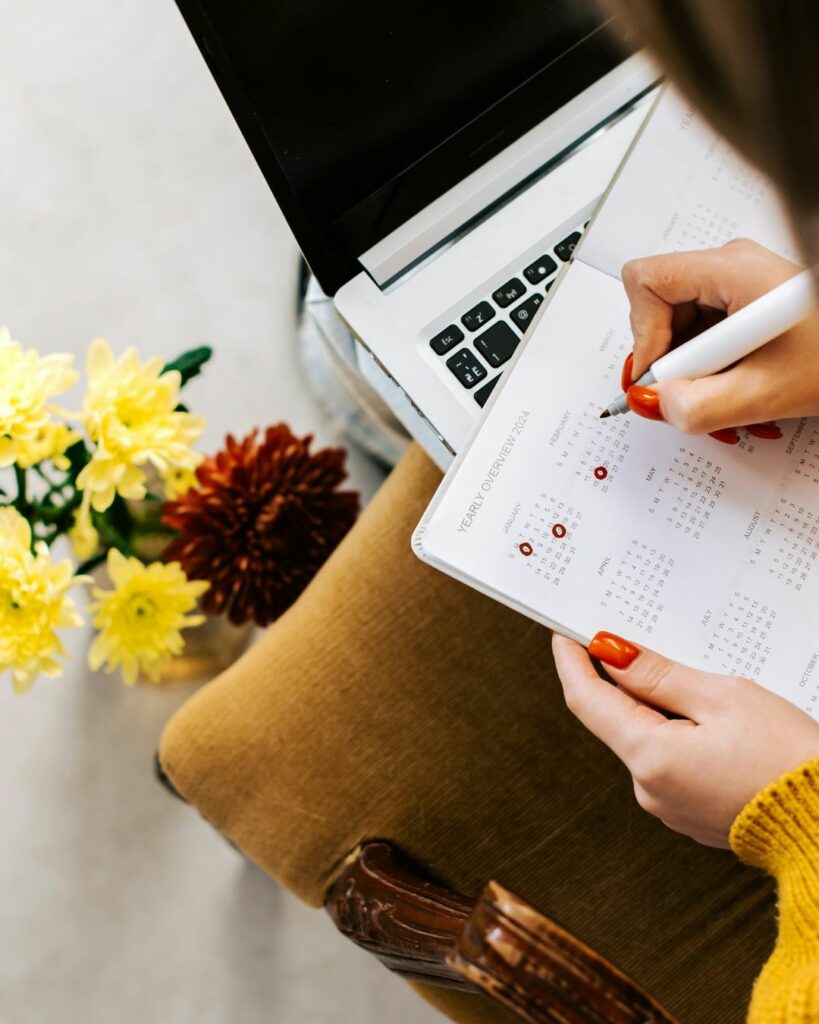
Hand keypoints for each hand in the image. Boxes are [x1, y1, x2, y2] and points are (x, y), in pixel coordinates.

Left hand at [552, 630, 818, 846]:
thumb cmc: (788, 761)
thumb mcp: (723, 699)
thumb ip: (659, 676)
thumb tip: (612, 655)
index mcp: (649, 758)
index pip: (586, 700)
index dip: (571, 661)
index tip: (564, 633)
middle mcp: (650, 788)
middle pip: (618, 718)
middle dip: (627, 680)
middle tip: (644, 643)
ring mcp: (669, 805)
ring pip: (647, 739)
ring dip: (661, 708)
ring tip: (703, 687)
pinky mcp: (691, 812)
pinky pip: (670, 761)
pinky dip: (679, 734)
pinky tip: (714, 722)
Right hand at [620, 239, 818, 438]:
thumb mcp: (763, 395)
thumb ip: (696, 406)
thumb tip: (652, 402)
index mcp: (734, 269)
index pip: (646, 281)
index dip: (642, 333)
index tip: (661, 372)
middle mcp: (732, 266)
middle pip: (658, 306)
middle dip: (670, 360)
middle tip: (697, 388)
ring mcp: (738, 282)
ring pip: (678, 325)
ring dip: (691, 369)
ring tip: (726, 390)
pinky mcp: (744, 302)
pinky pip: (701, 332)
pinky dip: (708, 366)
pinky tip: (735, 382)